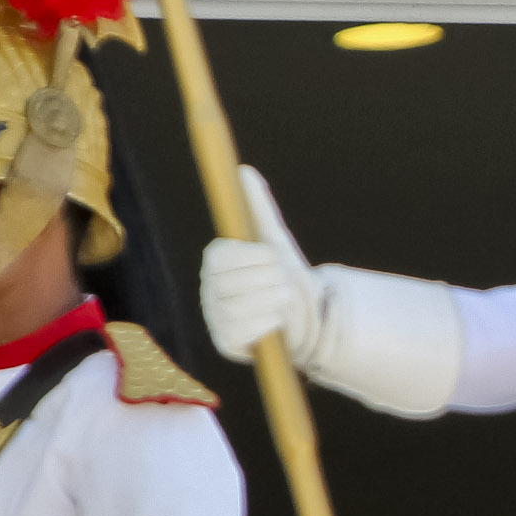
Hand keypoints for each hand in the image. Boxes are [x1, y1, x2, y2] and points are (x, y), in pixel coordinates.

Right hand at [198, 166, 324, 365]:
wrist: (305, 314)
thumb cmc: (284, 274)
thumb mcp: (274, 239)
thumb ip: (258, 208)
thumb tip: (243, 171)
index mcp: (216, 262)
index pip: (221, 256)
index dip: (253, 257)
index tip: (274, 257)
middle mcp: (210, 289)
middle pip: (234, 283)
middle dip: (271, 281)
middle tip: (283, 282)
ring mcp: (216, 317)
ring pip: (240, 307)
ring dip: (274, 302)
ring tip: (283, 299)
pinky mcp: (227, 343)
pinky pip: (246, 332)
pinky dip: (270, 325)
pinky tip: (277, 322)